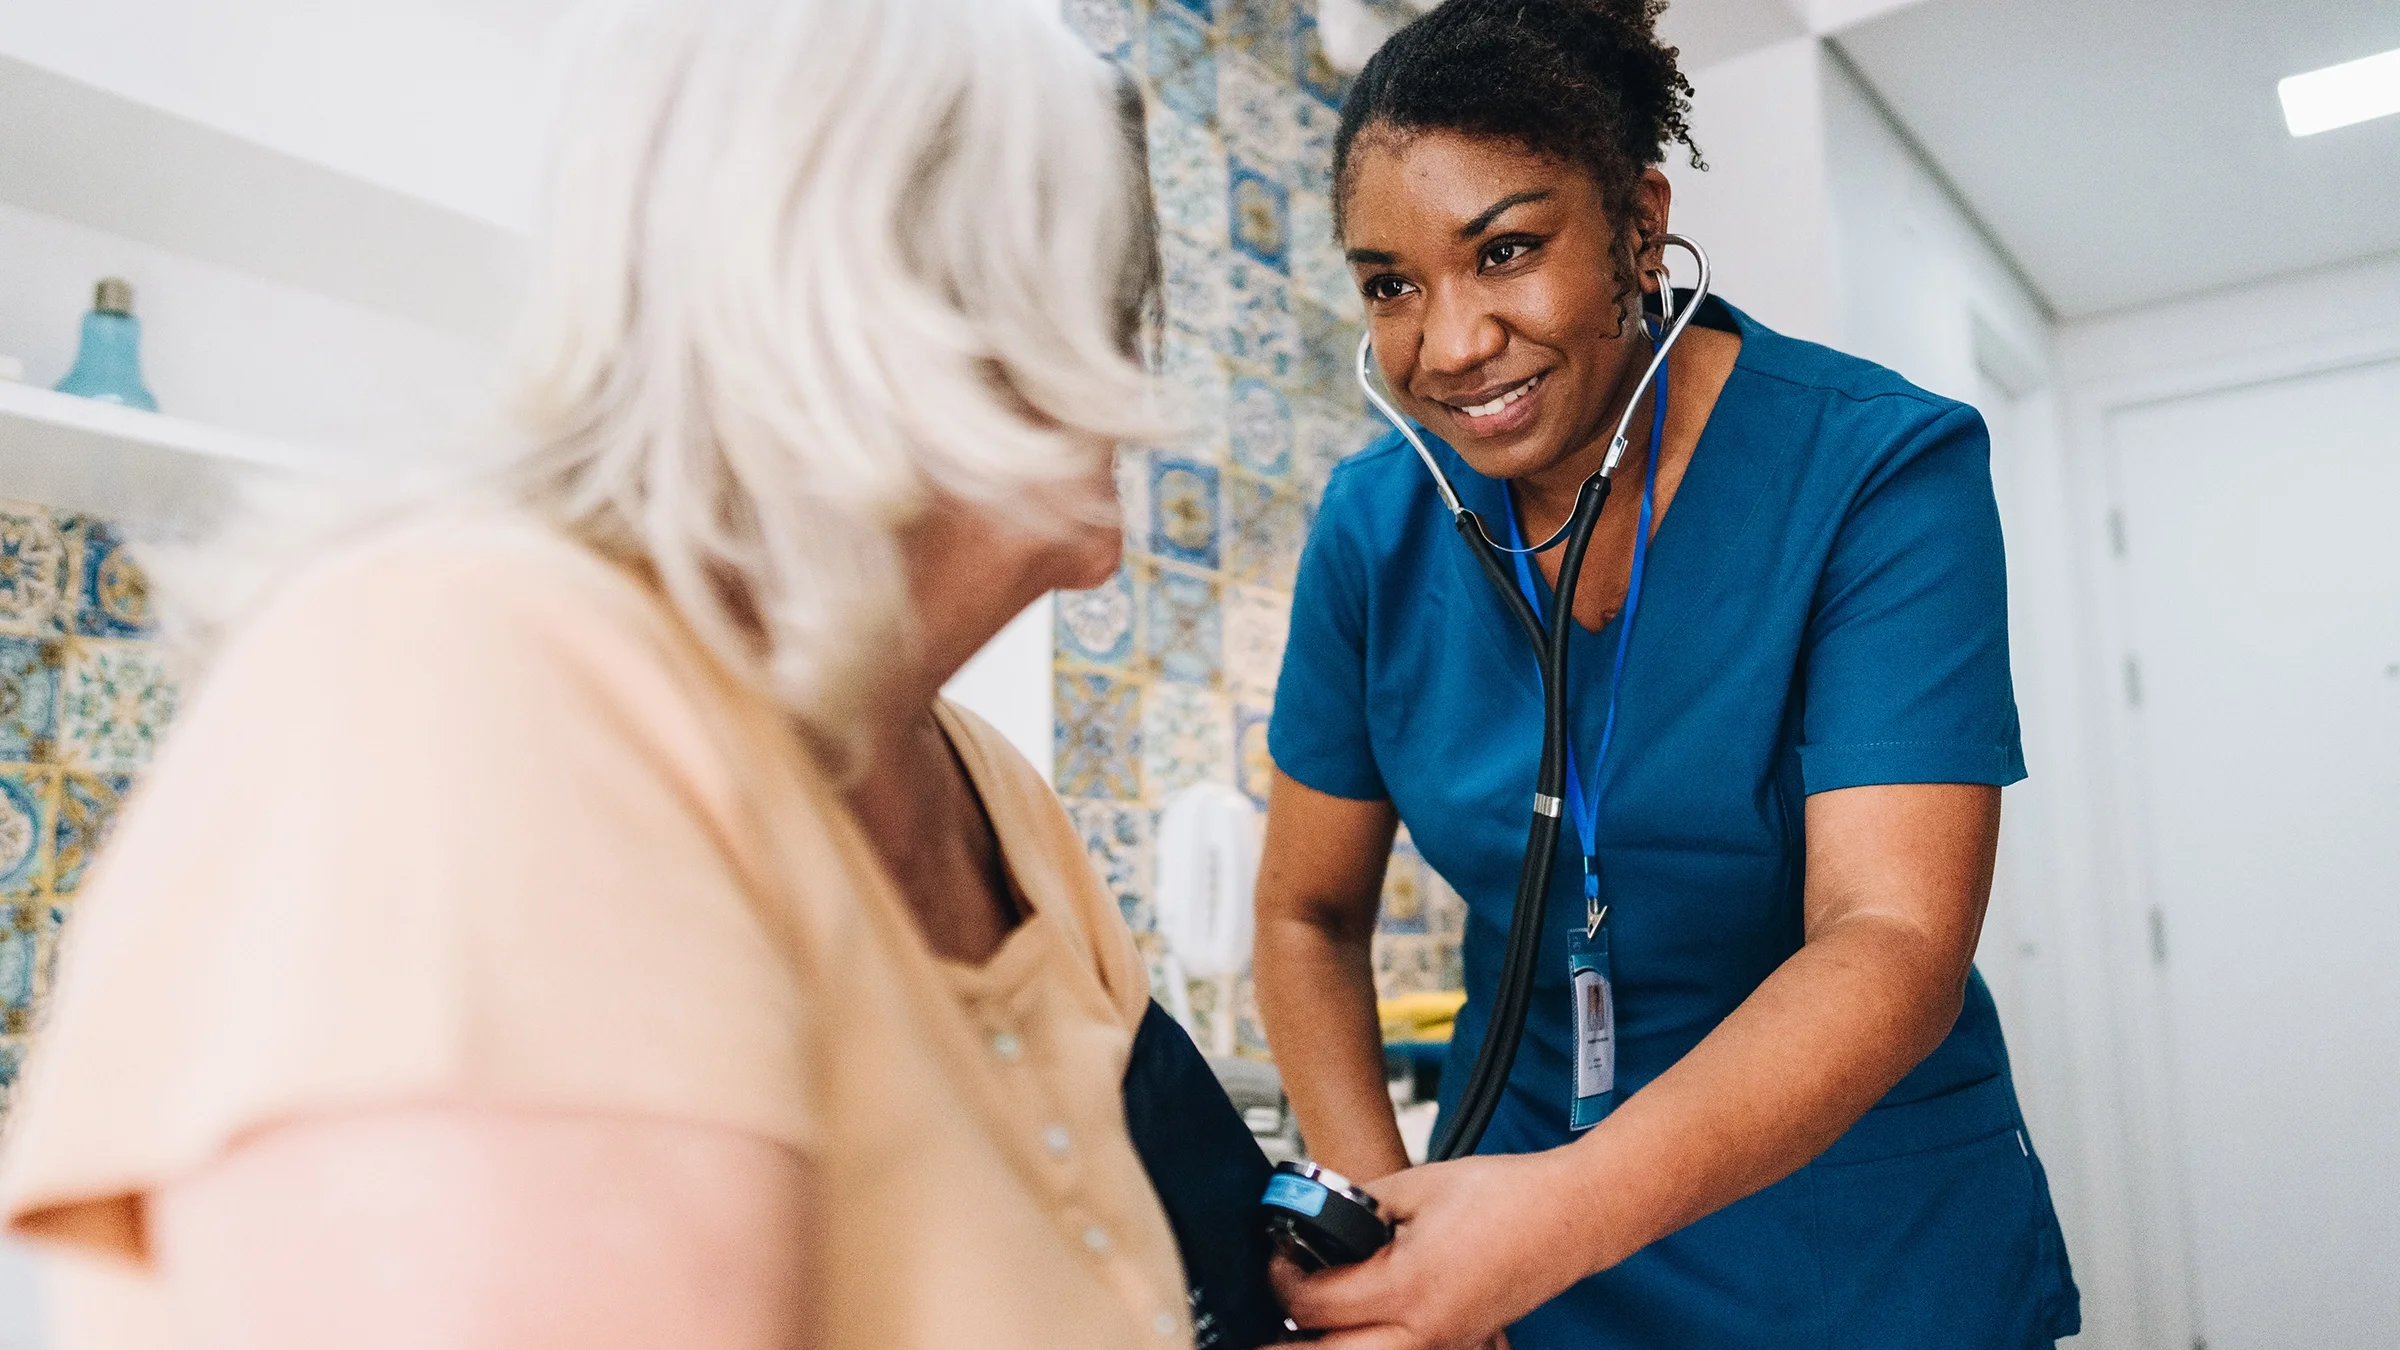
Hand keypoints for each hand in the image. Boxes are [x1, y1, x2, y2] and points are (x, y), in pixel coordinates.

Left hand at [1270, 1152, 1591, 1349]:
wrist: (1571, 1214)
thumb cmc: (1505, 1196)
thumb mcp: (1415, 1185)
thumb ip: (1356, 1207)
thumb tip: (1315, 1220)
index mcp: (1408, 1287)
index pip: (1315, 1304)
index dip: (1283, 1278)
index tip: (1277, 1256)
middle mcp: (1426, 1331)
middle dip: (1293, 1339)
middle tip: (1274, 1313)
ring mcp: (1447, 1347)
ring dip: (1332, 1344)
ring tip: (1308, 1320)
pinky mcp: (1461, 1345)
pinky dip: (1370, 1343)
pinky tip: (1356, 1323)